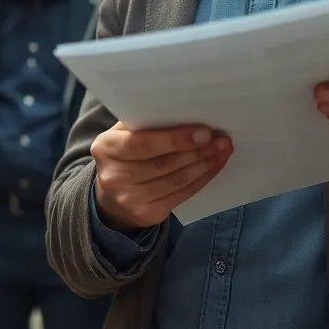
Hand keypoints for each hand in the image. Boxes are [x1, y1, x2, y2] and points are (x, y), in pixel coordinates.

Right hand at [91, 122, 232, 231]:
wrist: (112, 195)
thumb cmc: (125, 153)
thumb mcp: (124, 133)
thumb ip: (146, 123)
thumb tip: (188, 114)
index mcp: (106, 148)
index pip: (143, 143)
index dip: (175, 139)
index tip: (204, 132)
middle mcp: (114, 176)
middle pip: (164, 163)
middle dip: (197, 150)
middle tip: (221, 140)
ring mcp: (130, 199)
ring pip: (176, 180)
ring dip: (204, 164)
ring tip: (222, 151)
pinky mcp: (147, 214)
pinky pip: (181, 195)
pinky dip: (202, 179)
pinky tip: (213, 166)